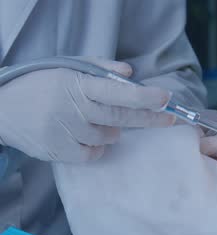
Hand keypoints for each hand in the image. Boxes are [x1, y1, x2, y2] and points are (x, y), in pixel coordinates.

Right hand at [0, 57, 174, 162]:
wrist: (3, 108)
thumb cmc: (42, 85)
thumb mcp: (68, 68)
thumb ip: (100, 68)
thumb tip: (130, 74)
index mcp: (76, 84)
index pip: (117, 92)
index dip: (143, 97)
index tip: (165, 98)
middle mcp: (72, 108)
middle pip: (120, 118)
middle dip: (148, 118)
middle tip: (169, 119)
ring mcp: (64, 131)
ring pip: (108, 137)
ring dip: (112, 130)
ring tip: (93, 120)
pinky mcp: (58, 150)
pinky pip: (93, 154)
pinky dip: (97, 147)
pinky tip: (85, 136)